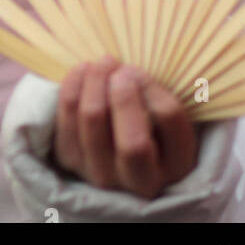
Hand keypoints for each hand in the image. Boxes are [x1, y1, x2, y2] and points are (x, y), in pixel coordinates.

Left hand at [53, 56, 198, 199]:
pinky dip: (75, 84)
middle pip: (133, 141)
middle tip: (122, 69)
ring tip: (106, 63)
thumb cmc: (151, 124)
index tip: (140, 72)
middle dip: (124, 93)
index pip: (168, 120)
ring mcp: (103, 174)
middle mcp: (141, 181)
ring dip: (97, 80)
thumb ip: (158, 96)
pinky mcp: (71, 160)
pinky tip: (85, 69)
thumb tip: (129, 73)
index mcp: (177, 166)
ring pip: (93, 119)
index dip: (151, 86)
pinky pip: (67, 116)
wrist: (115, 153)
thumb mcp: (167, 116)